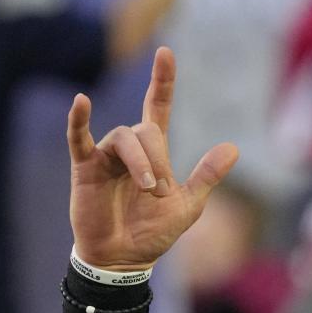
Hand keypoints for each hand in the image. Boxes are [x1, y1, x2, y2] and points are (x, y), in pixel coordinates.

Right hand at [67, 47, 237, 270]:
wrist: (125, 259)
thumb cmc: (153, 232)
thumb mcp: (188, 205)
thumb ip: (207, 176)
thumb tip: (233, 148)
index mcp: (155, 153)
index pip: (158, 107)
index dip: (162, 82)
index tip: (166, 53)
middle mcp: (130, 149)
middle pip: (145, 130)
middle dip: (158, 158)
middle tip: (160, 191)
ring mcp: (106, 156)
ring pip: (124, 137)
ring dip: (140, 162)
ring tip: (149, 189)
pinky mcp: (85, 168)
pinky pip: (79, 138)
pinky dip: (78, 120)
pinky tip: (81, 103)